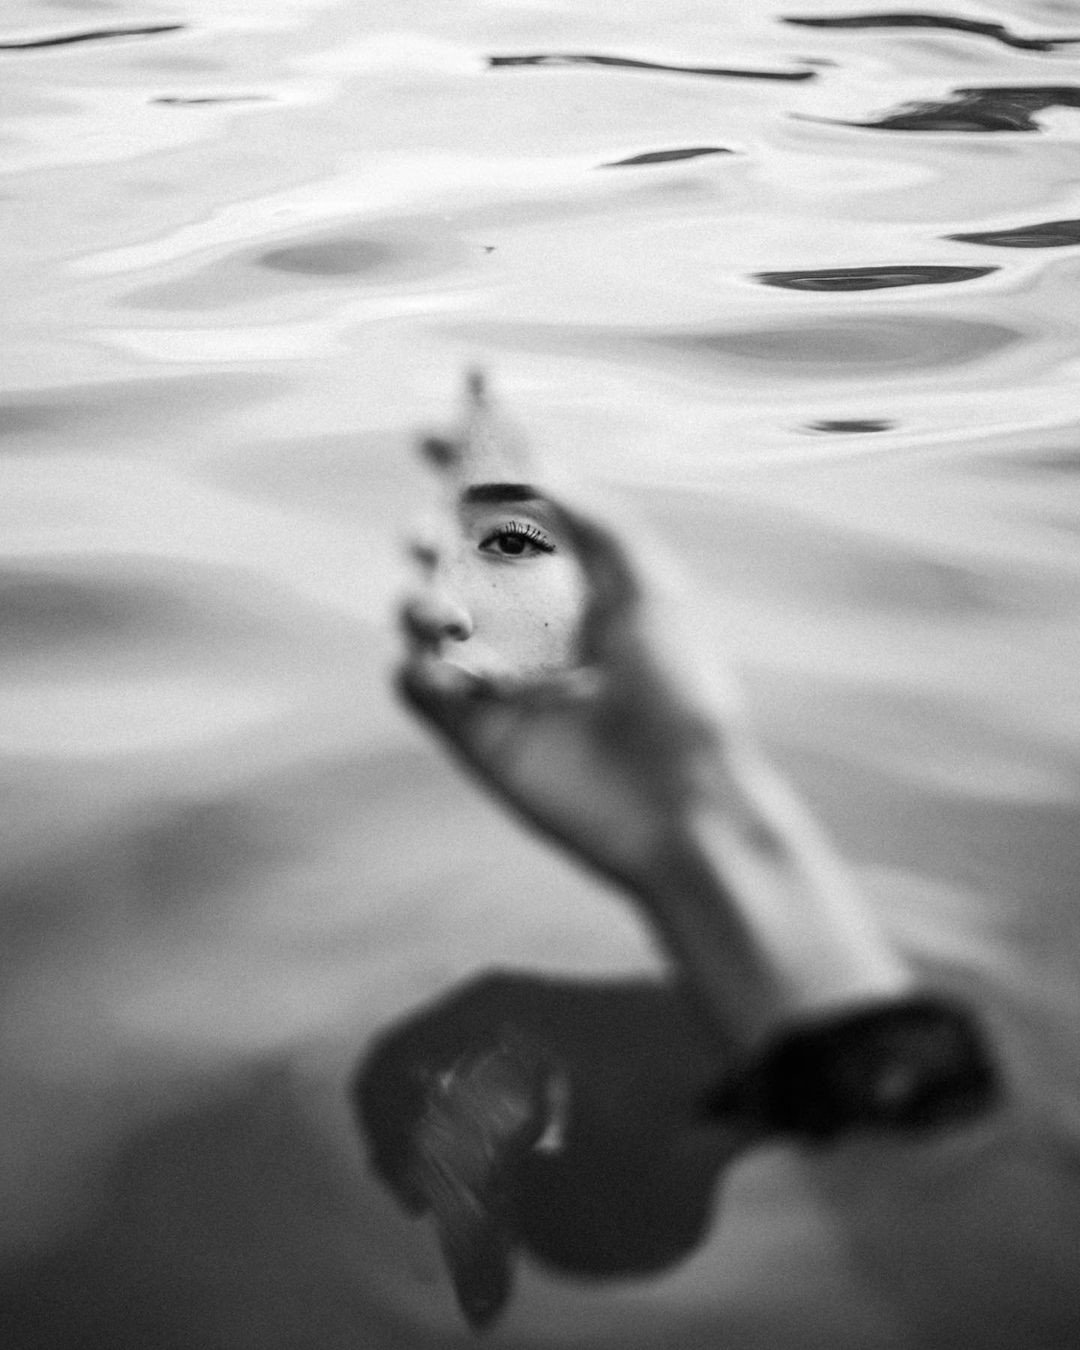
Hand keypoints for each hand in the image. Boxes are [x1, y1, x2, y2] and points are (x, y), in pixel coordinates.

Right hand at [400, 494, 729, 893]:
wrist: (681, 802)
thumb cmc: (682, 690)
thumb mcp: (647, 586)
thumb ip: (591, 517)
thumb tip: (529, 461)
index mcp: (573, 579)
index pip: (508, 509)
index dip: (467, 466)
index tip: (430, 432)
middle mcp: (529, 621)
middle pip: (451, 558)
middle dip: (427, 533)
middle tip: (427, 536)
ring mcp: (496, 676)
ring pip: (422, 617)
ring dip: (419, 601)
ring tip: (450, 615)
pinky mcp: (471, 732)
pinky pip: (415, 686)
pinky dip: (418, 669)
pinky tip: (449, 674)